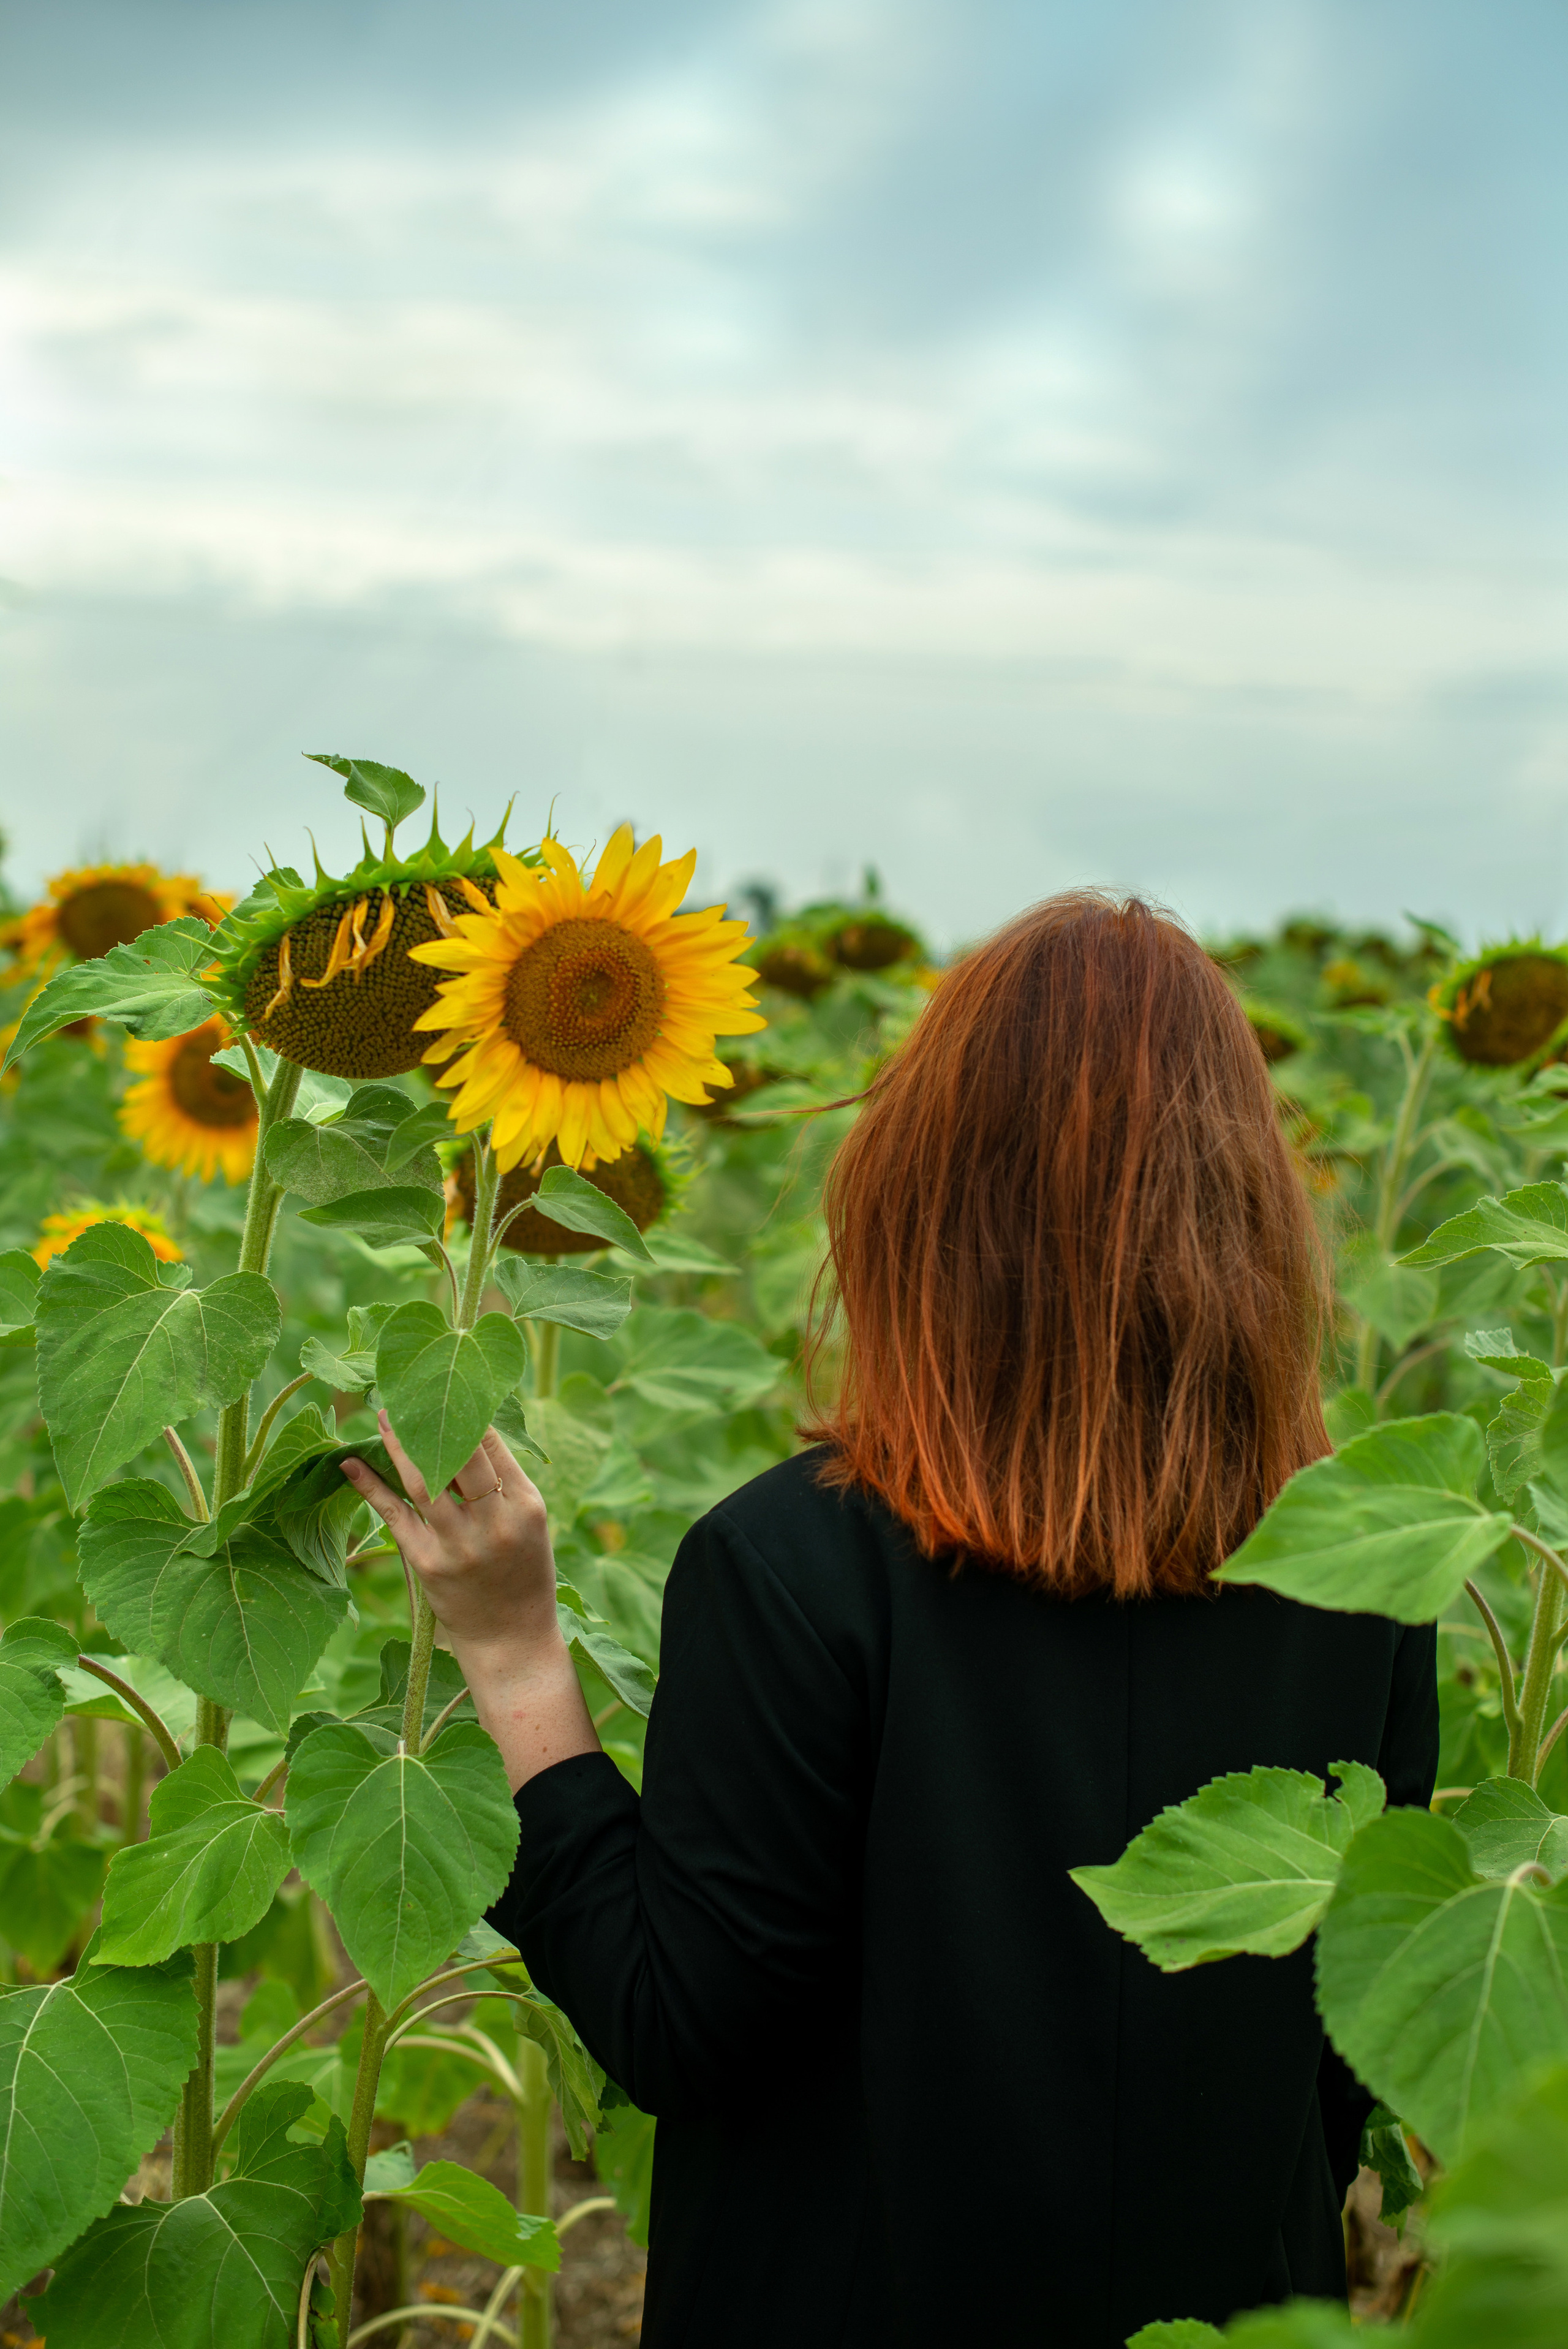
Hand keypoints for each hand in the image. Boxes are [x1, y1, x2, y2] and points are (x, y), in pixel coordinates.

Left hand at [340, 1411, 599, 1789]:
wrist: (512, 1643)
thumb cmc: (523, 1577)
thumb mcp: (530, 1527)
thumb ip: (505, 1484)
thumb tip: (469, 1430)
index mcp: (526, 1507)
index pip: (493, 1446)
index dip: (467, 1414)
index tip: (447, 1387)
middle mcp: (493, 1522)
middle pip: (459, 1455)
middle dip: (433, 1418)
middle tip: (409, 1389)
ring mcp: (458, 1544)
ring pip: (422, 1479)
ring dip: (397, 1443)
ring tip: (381, 1415)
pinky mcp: (427, 1565)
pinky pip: (393, 1516)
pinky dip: (370, 1487)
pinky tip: (351, 1463)